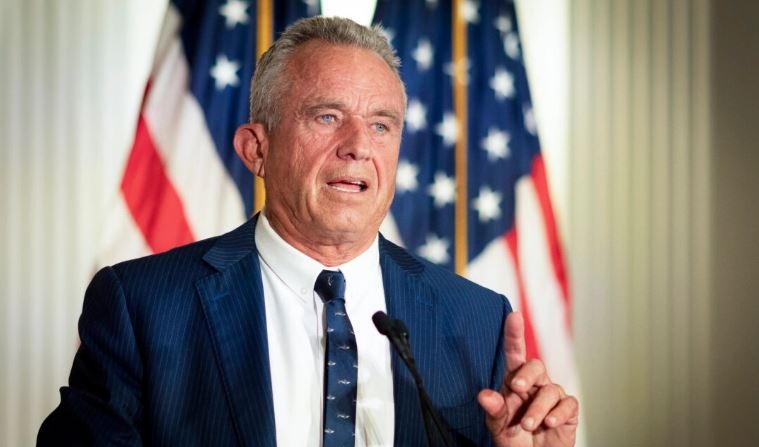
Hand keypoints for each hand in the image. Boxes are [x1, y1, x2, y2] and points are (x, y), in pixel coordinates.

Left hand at [477, 312, 578, 446]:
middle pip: (535, 365)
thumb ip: (494, 411)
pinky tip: (549, 423)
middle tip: (517, 388)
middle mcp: (534, 385)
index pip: (515, 354)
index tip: (513, 316)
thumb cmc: (515, 440)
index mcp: (515, 383)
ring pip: (550, 389)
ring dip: (538, 408)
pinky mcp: (568, 411)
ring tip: (528, 426)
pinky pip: (568, 404)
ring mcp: (552, 397)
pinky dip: (558, 413)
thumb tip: (483, 395)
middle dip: (526, 375)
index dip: (514, 334)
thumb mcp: (499, 427)